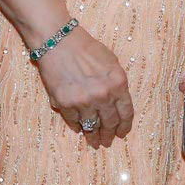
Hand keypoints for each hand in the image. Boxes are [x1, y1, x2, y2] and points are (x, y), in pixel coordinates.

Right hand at [34, 24, 132, 147]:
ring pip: (91, 126)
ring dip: (92, 136)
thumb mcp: (111, 62)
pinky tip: (78, 128)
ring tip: (93, 142)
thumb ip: (116, 84)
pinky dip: (76, 126)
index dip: (124, 126)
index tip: (122, 134)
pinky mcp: (65, 104)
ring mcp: (84, 101)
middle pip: (109, 123)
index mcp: (118, 84)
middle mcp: (103, 96)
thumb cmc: (85, 48)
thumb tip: (116, 105)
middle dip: (109, 135)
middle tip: (107, 142)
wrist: (58, 41)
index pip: (126, 113)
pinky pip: (73, 121)